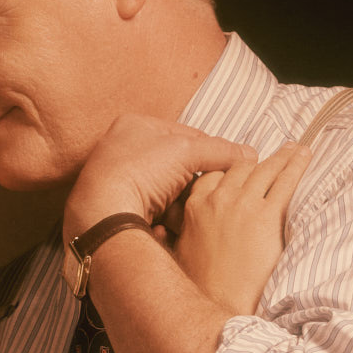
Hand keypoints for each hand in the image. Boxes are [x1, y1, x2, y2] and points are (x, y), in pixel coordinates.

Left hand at [63, 114, 255, 243]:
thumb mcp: (187, 152)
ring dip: (180, 205)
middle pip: (177, 166)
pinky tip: (165, 227)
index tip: (229, 167)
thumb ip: (220, 151)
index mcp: (134, 125)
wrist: (103, 217)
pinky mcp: (117, 210)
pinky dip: (163, 220)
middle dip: (194, 183)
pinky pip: (152, 212)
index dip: (210, 151)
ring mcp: (118, 181)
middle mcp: (122, 150)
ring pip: (166, 192)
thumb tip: (249, 154)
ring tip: (186, 215)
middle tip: (207, 195)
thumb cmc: (139, 172)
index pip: (185, 134)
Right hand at [174, 144, 309, 314]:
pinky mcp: (268, 216)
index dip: (231, 170)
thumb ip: (184, 232)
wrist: (220, 304)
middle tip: (276, 154)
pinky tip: (305, 156)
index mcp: (195, 206)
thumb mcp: (181, 253)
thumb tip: (175, 231)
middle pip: (241, 168)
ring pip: (266, 169)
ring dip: (283, 157)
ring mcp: (244, 205)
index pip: (214, 175)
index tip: (243, 169)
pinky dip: (297, 165)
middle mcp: (218, 199)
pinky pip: (286, 181)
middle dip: (259, 160)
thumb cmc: (200, 288)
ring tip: (295, 150)